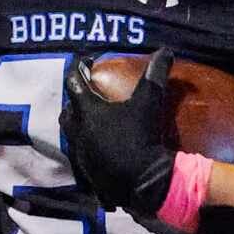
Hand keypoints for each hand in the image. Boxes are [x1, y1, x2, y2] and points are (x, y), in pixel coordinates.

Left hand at [60, 48, 178, 215]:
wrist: (142, 182)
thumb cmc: (142, 137)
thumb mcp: (149, 103)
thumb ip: (155, 75)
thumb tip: (165, 51)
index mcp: (87, 111)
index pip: (74, 82)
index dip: (79, 68)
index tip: (87, 63)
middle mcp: (78, 130)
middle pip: (68, 110)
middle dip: (75, 101)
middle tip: (89, 96)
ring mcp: (81, 153)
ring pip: (72, 134)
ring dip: (79, 125)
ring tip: (94, 123)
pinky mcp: (87, 172)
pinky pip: (82, 156)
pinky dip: (88, 148)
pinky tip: (102, 148)